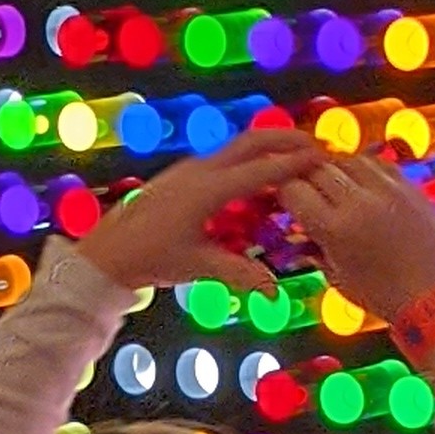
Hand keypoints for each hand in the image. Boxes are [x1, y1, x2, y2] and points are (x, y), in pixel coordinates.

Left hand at [72, 131, 325, 297]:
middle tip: (319, 146)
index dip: (297, 163)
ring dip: (270, 145)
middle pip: (254, 140)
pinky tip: (264, 174)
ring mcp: (192, 167)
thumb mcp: (198, 267)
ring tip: (299, 154)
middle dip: (288, 139)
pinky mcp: (186, 173)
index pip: (263, 169)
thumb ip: (240, 275)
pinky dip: (252, 156)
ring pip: (240, 144)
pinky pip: (227, 156)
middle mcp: (202, 170)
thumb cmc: (152, 258)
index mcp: (209, 189)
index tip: (325, 159)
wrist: (109, 250)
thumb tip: (274, 294)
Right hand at [285, 153, 434, 325]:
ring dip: (332, 166)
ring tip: (329, 180)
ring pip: (346, 158)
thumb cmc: (380, 294)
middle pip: (317, 168)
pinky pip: (377, 163)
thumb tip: (300, 227)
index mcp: (334, 228)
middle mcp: (358, 201)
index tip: (282, 197)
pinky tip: (358, 180)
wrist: (433, 295)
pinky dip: (362, 167)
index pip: (293, 189)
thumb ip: (314, 246)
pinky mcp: (408, 186)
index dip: (282, 191)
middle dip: (304, 176)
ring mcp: (386, 189)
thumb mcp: (336, 277)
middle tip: (302, 186)